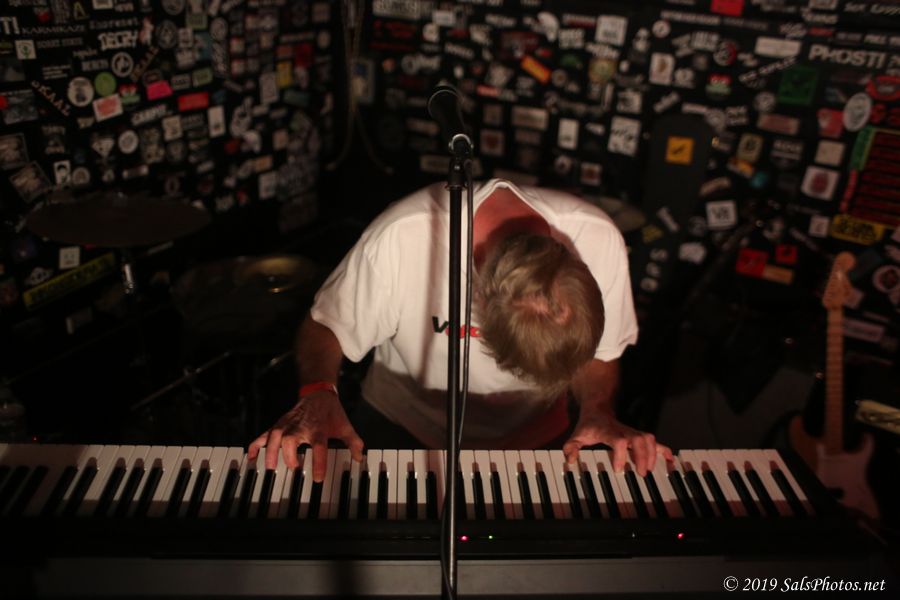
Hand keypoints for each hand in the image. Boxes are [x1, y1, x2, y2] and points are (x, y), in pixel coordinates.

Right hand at [248, 390, 363, 481]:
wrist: (317, 393)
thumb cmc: (330, 413)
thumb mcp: (345, 426)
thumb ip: (353, 443)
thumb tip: (359, 459)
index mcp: (318, 429)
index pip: (318, 447)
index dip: (318, 463)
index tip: (318, 478)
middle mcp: (300, 426)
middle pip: (291, 441)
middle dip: (290, 456)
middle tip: (294, 469)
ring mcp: (287, 425)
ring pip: (274, 437)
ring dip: (270, 453)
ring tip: (270, 468)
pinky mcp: (278, 425)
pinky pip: (263, 435)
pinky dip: (255, 446)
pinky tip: (251, 458)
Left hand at [562, 411, 672, 476]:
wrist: (597, 410)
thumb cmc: (588, 425)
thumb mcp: (576, 436)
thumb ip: (571, 448)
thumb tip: (571, 460)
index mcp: (608, 431)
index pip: (619, 441)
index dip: (621, 455)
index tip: (619, 469)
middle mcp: (623, 430)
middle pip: (639, 440)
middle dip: (642, 457)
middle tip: (641, 473)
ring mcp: (632, 432)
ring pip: (648, 438)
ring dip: (653, 454)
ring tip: (649, 470)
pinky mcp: (638, 434)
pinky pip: (654, 440)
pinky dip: (663, 449)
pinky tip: (670, 459)